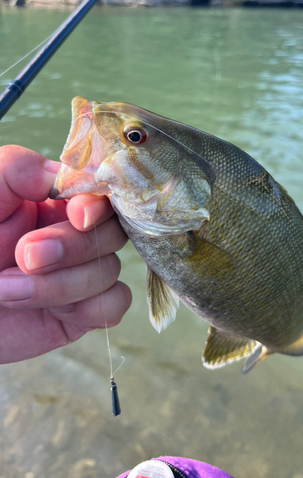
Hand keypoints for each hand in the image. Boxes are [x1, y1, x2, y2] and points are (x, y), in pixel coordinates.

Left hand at [0, 145, 130, 363]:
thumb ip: (17, 169)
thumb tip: (63, 176)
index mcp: (54, 204)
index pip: (100, 194)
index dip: (97, 205)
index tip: (77, 215)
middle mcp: (74, 236)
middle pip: (111, 232)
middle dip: (71, 248)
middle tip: (25, 257)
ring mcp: (81, 273)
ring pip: (109, 270)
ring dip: (60, 285)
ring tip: (7, 290)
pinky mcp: (83, 311)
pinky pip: (113, 305)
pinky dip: (89, 309)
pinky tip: (53, 312)